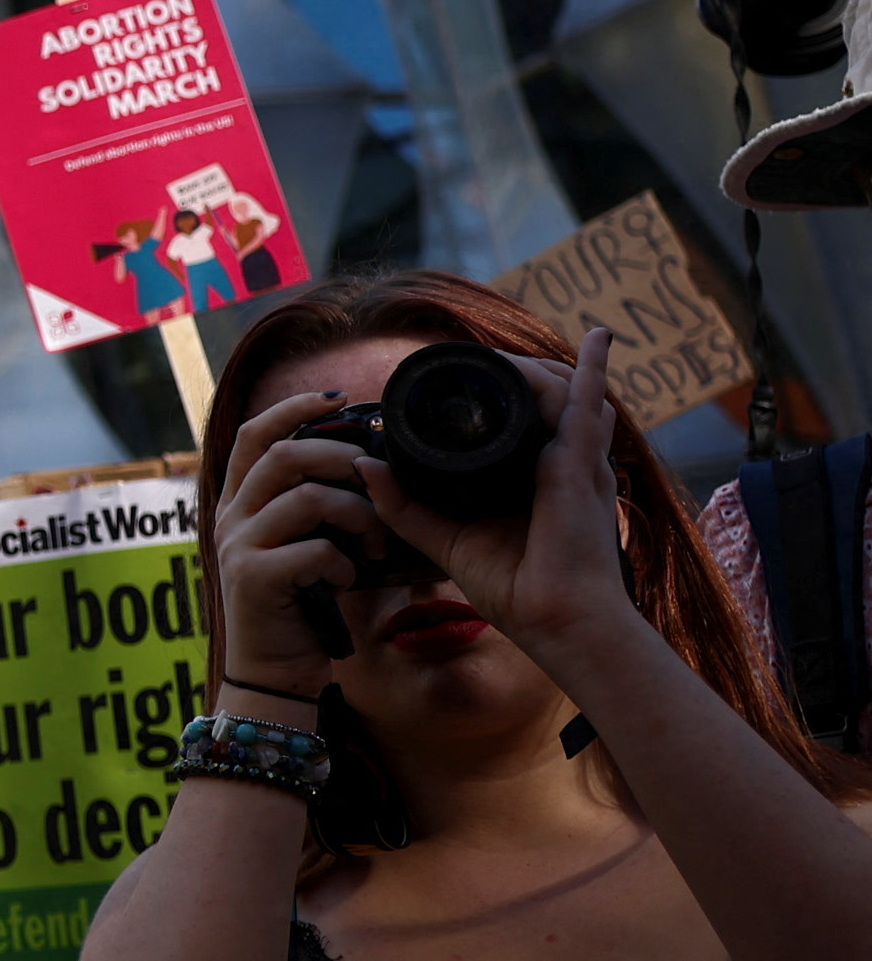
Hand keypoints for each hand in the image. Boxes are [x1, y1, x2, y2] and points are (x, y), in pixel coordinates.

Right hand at [207, 384, 386, 701]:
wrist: (273, 672)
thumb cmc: (301, 605)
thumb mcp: (304, 544)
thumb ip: (317, 506)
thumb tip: (369, 465)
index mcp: (240, 502)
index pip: (253, 433)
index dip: (293, 407)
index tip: (338, 398)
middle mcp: (230, 517)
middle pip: (284, 456)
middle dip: (342, 459)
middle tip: (377, 482)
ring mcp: (239, 547)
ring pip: (307, 499)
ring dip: (357, 516)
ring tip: (375, 543)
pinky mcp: (255, 579)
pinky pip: (315, 550)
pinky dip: (344, 563)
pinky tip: (347, 579)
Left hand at [352, 329, 638, 653]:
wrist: (557, 622)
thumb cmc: (517, 589)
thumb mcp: (446, 538)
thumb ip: (404, 505)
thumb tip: (364, 466)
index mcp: (536, 476)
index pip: (526, 418)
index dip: (502, 393)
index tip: (464, 379)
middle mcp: (561, 461)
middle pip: (544, 396)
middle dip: (514, 374)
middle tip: (473, 368)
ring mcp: (575, 459)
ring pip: (560, 392)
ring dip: (534, 370)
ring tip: (500, 362)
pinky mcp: (579, 464)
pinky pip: (588, 405)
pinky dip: (590, 370)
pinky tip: (595, 338)